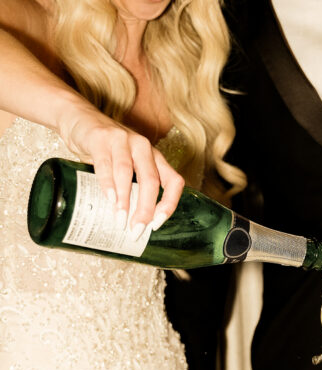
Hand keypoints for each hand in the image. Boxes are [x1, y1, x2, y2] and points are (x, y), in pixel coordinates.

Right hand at [56, 101, 183, 233]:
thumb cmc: (107, 150)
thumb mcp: (127, 167)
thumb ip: (132, 189)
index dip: (169, 205)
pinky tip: (109, 199)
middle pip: (151, 181)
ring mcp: (122, 140)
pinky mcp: (100, 138)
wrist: (79, 118)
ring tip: (120, 221)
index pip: (173, 182)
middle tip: (136, 231)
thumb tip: (132, 225)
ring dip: (125, 200)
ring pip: (127, 172)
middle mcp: (143, 147)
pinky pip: (106, 164)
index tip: (156, 225)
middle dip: (145, 210)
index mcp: (154, 157)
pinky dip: (108, 184)